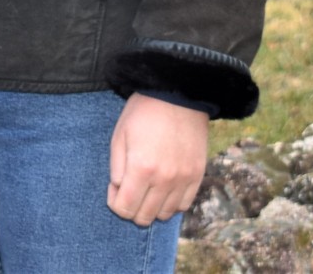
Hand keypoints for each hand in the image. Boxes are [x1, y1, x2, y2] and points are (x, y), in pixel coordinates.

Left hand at [107, 93, 208, 225]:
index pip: (124, 209)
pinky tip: (163, 189)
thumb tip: (119, 191)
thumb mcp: (119, 136)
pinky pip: (183, 205)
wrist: (178, 95)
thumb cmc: (143, 113)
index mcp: (141, 168)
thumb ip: (116, 169)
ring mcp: (183, 179)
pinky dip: (171, 203)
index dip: (114, 202)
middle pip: (144, 217)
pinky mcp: (197, 176)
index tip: (115, 187)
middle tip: (129, 188)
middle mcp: (164, 179)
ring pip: (165, 214)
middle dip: (131, 208)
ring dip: (152, 207)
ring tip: (146, 188)